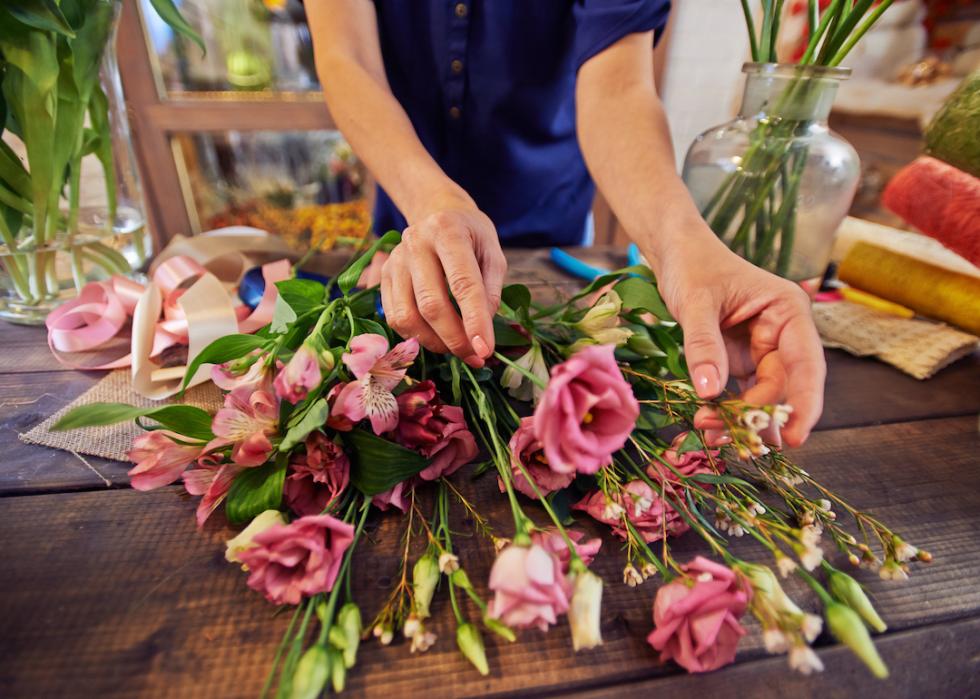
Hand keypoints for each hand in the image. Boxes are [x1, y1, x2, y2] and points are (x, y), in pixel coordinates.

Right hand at [380, 205, 507, 367]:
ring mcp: (395, 259)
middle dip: (455, 339)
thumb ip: (491, 291)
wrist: (439, 214)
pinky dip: (416, 336)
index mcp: (447, 230)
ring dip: (434, 343)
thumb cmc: (471, 237)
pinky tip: (436, 337)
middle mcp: (415, 242)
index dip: (474, 321)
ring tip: (456, 348)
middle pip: (431, 304)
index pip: (462, 283)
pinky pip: (395, 317)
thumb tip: (480, 333)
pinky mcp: (384, 275)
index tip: (485, 350)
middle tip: (474, 356)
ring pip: (408, 316)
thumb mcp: (493, 254)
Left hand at [653, 238, 825, 446]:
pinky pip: (742, 394)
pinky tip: (710, 427)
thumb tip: (710, 392)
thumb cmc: (693, 266)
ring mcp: (762, 351)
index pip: (806, 364)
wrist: (676, 254)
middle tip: (723, 436)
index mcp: (788, 311)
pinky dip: (728, 412)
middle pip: (783, 388)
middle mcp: (783, 334)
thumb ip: (703, 345)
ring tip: (709, 432)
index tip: (794, 437)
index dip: (804, 403)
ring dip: (740, 420)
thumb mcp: (695, 302)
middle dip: (756, 416)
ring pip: (762, 397)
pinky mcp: (741, 362)